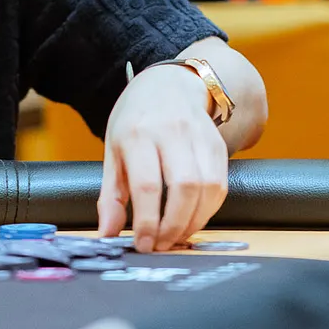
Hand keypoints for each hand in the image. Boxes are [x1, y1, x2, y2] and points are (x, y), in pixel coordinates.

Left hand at [97, 63, 227, 252]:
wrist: (169, 83)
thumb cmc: (136, 119)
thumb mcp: (113, 150)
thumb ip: (110, 196)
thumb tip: (107, 235)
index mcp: (138, 133)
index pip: (147, 185)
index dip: (147, 221)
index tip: (143, 244)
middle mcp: (172, 132)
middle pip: (183, 187)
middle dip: (174, 226)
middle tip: (162, 244)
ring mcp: (199, 136)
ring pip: (208, 188)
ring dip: (194, 222)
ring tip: (177, 236)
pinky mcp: (218, 144)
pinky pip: (220, 185)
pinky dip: (209, 210)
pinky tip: (193, 218)